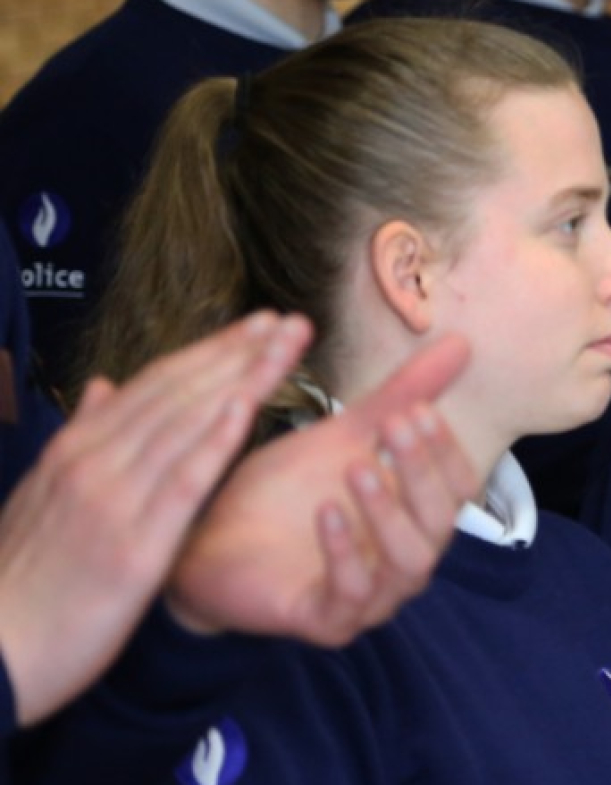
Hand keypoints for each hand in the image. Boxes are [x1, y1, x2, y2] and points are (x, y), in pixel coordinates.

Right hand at [0, 313, 308, 726]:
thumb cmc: (24, 580)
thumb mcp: (42, 498)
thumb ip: (82, 439)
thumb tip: (103, 386)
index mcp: (77, 449)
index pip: (155, 385)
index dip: (211, 351)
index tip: (257, 326)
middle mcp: (94, 462)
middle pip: (179, 392)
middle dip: (239, 352)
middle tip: (291, 322)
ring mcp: (112, 499)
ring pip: (187, 423)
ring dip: (243, 379)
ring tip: (288, 346)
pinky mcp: (132, 546)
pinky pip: (181, 482)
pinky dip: (214, 440)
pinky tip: (247, 407)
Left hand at [167, 335, 475, 647]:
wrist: (200, 542)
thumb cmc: (280, 493)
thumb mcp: (342, 437)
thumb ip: (399, 397)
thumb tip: (459, 343)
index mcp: (415, 518)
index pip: (460, 489)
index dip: (445, 450)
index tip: (416, 409)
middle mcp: (403, 561)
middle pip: (442, 524)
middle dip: (420, 472)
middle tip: (393, 427)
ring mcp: (370, 597)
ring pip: (410, 564)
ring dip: (389, 513)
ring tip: (357, 469)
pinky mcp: (325, 621)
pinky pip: (351, 596)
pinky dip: (342, 553)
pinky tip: (324, 512)